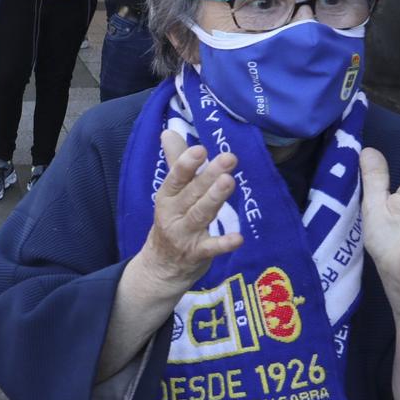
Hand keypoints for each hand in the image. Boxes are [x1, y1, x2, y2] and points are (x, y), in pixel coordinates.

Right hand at [134, 130, 241, 292]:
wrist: (161, 267)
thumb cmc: (171, 222)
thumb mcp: (170, 194)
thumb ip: (174, 162)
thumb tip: (168, 131)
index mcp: (167, 197)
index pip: (175, 178)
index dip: (186, 164)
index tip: (200, 150)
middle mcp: (173, 214)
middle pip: (192, 193)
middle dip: (208, 176)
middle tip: (228, 158)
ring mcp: (185, 235)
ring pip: (200, 215)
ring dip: (214, 199)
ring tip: (229, 182)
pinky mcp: (197, 254)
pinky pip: (211, 248)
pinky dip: (224, 244)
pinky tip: (238, 238)